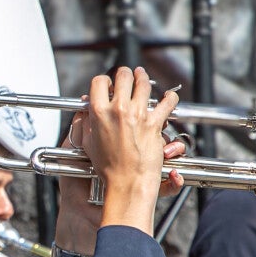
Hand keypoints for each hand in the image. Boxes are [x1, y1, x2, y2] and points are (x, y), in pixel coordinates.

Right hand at [70, 67, 177, 203]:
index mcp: (99, 112)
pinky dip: (170, 98)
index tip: (108, 84)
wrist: (126, 182)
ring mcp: (138, 115)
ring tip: (142, 76)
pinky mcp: (154, 123)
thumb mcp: (88, 142)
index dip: (104, 81)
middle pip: (123, 76)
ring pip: (143, 83)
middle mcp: (118, 109)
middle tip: (127, 76)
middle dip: (125, 74)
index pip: (99, 82)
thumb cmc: (108, 168)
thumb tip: (86, 110)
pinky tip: (169, 96)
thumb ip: (87, 122)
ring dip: (143, 78)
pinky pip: (167, 103)